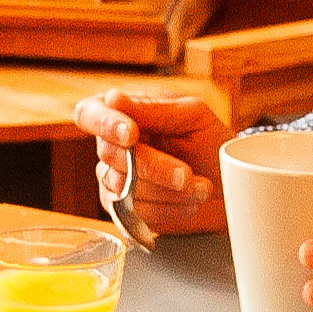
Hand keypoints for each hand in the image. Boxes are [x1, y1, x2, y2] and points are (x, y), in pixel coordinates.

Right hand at [71, 89, 231, 233]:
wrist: (225, 175)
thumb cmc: (208, 139)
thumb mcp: (192, 115)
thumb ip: (153, 109)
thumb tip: (112, 99)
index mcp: (120, 113)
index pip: (88, 114)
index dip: (103, 124)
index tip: (132, 135)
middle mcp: (109, 145)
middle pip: (111, 157)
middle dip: (154, 167)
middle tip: (187, 173)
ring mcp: (111, 177)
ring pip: (124, 189)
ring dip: (168, 191)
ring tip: (201, 187)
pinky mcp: (121, 207)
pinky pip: (134, 212)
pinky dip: (168, 209)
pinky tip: (189, 200)